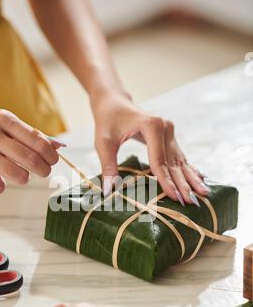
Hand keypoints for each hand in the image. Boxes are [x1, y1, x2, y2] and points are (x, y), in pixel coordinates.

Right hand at [0, 110, 62, 193]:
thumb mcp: (4, 126)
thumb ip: (31, 135)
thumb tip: (60, 146)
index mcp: (4, 119)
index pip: (38, 141)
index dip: (51, 155)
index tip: (52, 161)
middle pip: (32, 159)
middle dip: (44, 169)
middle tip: (43, 171)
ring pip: (19, 175)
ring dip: (23, 178)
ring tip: (19, 174)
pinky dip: (0, 187)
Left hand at [92, 93, 208, 203]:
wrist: (114, 103)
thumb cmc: (107, 122)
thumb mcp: (103, 142)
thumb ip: (108, 165)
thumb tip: (108, 190)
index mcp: (151, 126)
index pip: (159, 160)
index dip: (166, 181)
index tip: (175, 198)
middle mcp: (165, 127)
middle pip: (174, 162)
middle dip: (183, 183)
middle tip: (192, 203)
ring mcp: (169, 131)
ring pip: (180, 160)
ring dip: (191, 178)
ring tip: (203, 194)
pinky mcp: (169, 136)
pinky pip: (180, 157)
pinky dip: (189, 170)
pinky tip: (200, 180)